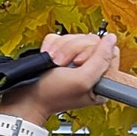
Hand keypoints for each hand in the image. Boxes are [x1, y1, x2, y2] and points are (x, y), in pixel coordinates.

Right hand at [0, 32, 119, 128]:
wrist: (25, 98)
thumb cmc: (50, 95)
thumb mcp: (82, 81)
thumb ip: (101, 60)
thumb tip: (111, 39)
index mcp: (101, 80)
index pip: (108, 51)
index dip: (92, 54)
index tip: (79, 65)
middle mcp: (89, 69)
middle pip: (91, 40)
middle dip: (73, 51)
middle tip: (63, 67)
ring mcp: (73, 60)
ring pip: (74, 37)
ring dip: (61, 50)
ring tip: (54, 65)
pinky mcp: (59, 53)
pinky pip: (60, 38)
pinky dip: (51, 47)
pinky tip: (49, 59)